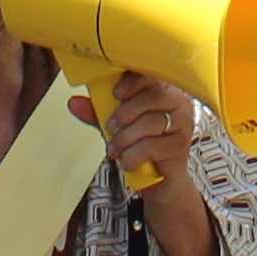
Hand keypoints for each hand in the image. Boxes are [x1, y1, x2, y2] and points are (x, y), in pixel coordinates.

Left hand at [88, 69, 198, 200]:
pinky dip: (133, 155)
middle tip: (110, 126)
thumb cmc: (141, 145)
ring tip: (115, 148)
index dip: (133, 81)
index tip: (116, 93)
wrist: (159, 180)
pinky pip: (152, 146)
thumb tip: (73, 102)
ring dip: (126, 137)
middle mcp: (178, 103)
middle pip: (154, 96)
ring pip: (151, 122)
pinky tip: (127, 161)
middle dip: (126, 112)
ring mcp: (183, 124)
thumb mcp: (117, 125)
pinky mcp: (180, 146)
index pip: (153, 75)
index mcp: (164, 90)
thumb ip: (98, 112)